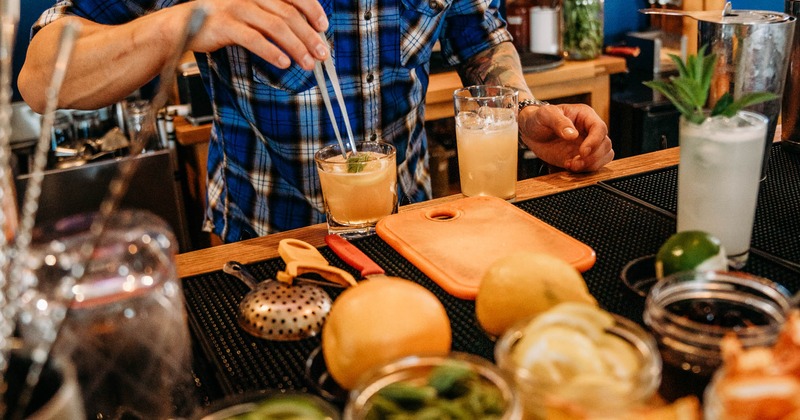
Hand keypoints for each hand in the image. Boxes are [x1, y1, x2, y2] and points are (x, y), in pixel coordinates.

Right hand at [186, 0, 329, 69]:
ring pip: (275, 27)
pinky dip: (272, 52)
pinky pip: (254, 39)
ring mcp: (237, 8)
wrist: (182, 25)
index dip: (312, 9)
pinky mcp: (225, 25)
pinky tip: (284, 63)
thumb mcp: (250, 12)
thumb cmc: (222, 21)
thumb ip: (273, 17)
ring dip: (296, 47)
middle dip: (309, 36)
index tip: (324, 26)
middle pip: (288, 14)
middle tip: (322, 53)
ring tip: (308, 63)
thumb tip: (305, 34)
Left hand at [518, 103, 613, 171]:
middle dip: (593, 157)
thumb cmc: (539, 118)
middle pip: (605, 144)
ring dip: (591, 165)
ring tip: (572, 166)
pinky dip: (584, 170)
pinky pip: (592, 165)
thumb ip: (559, 122)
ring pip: (604, 156)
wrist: (530, 132)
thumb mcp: (546, 114)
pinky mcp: (581, 158)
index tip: (582, 151)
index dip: (594, 141)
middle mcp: (589, 130)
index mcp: (585, 116)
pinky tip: (569, 167)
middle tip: (575, 162)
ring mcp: (587, 145)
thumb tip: (572, 134)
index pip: (600, 128)